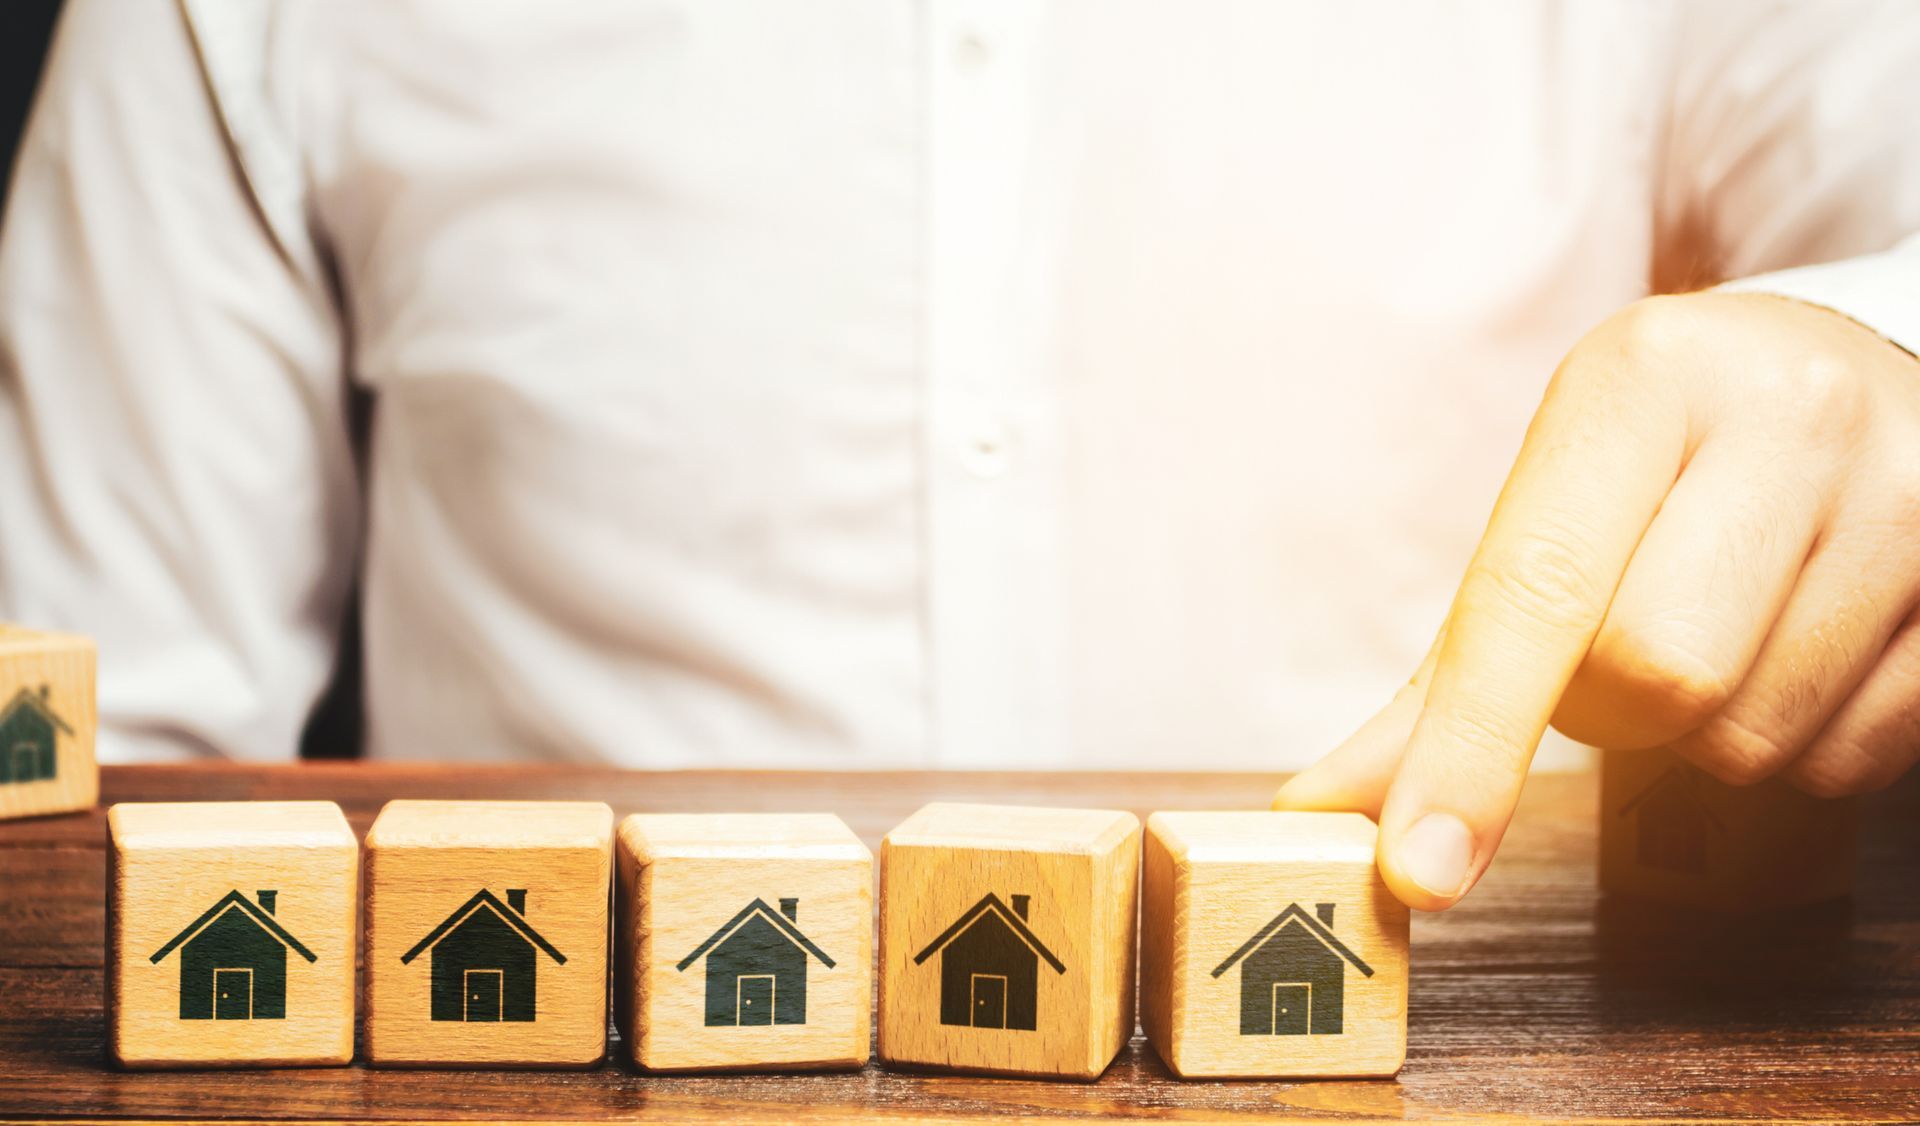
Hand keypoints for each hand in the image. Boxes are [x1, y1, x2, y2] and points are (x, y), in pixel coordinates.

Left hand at [1275, 292, 1919, 910]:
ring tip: (1728, 629)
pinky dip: (1808, 743)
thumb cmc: (1673, 458)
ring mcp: (1913, 487)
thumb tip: (1327, 808)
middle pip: (1656, 679)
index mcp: (1642, 377)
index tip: (1417, 869)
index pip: (1537, 593)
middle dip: (1614, 711)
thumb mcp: (1555, 509)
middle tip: (1624, 649)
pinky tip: (1811, 650)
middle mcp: (1790, 411)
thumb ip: (1447, 672)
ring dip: (1710, 734)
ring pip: (1759, 734)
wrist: (1850, 372)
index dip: (1470, 747)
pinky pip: (1862, 758)